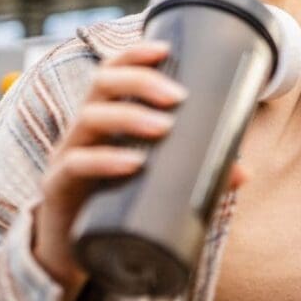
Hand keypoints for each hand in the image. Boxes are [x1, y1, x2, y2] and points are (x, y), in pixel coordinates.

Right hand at [32, 41, 247, 300]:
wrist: (73, 250)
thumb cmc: (115, 201)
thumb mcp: (152, 182)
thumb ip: (193, 173)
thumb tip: (242, 172)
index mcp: (103, 117)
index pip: (111, 72)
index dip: (134, 55)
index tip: (166, 50)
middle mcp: (81, 129)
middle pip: (100, 85)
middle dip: (139, 81)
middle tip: (178, 96)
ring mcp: (66, 156)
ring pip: (87, 119)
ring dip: (128, 116)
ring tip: (164, 127)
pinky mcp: (58, 188)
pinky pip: (75, 166)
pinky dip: (104, 160)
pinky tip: (132, 163)